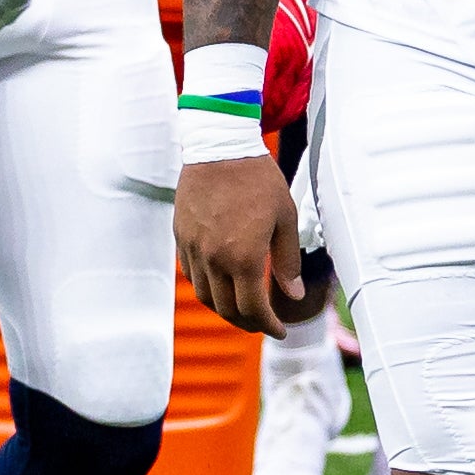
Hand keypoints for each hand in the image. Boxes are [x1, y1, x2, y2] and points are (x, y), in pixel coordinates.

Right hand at [176, 154, 305, 337]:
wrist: (219, 145)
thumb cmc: (257, 179)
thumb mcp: (284, 218)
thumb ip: (288, 261)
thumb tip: (293, 295)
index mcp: (243, 258)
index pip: (253, 309)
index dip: (268, 326)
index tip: (279, 329)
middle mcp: (214, 259)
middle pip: (227, 309)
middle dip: (248, 323)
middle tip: (263, 323)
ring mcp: (194, 248)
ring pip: (205, 296)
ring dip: (225, 309)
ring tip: (242, 306)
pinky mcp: (181, 236)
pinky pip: (191, 274)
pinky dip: (207, 287)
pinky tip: (221, 282)